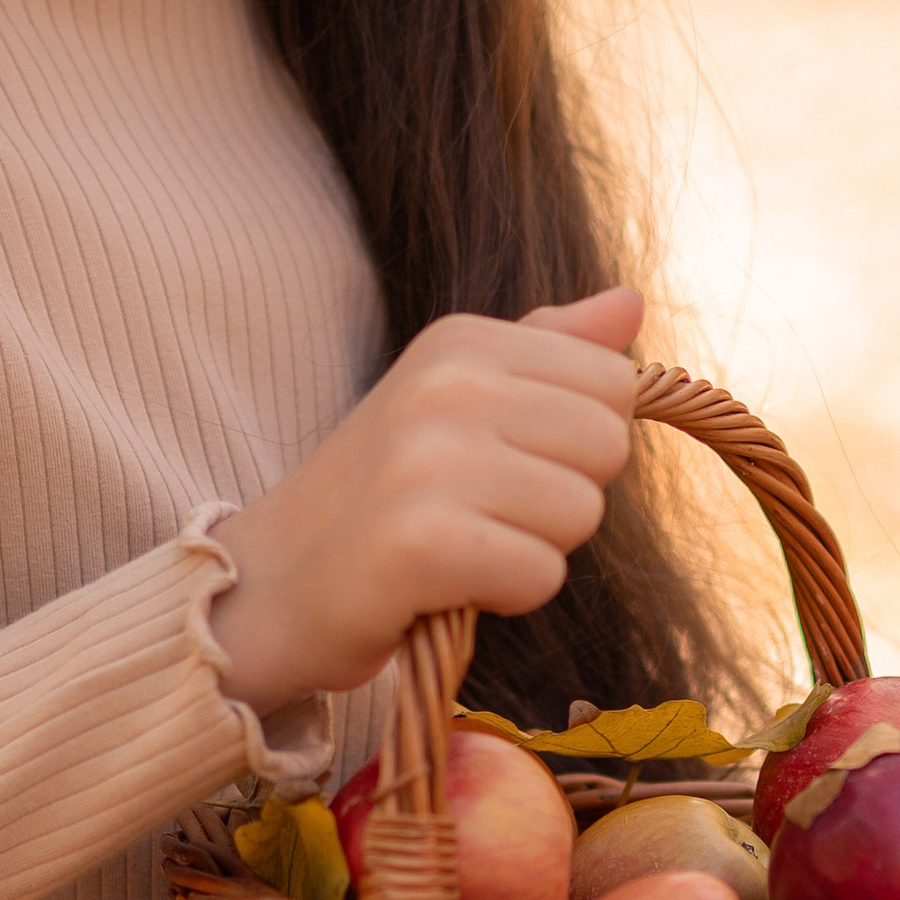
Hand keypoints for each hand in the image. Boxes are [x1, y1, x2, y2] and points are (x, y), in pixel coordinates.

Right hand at [207, 291, 641, 714]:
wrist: (267, 584)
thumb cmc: (379, 497)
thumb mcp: (455, 400)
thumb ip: (546, 351)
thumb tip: (631, 302)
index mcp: (460, 341)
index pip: (614, 383)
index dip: (574, 443)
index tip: (501, 463)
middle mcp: (445, 385)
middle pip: (609, 448)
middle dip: (562, 498)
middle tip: (480, 513)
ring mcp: (429, 461)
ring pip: (581, 515)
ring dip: (532, 550)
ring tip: (459, 546)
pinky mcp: (422, 544)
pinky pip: (541, 575)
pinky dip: (504, 596)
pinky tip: (444, 585)